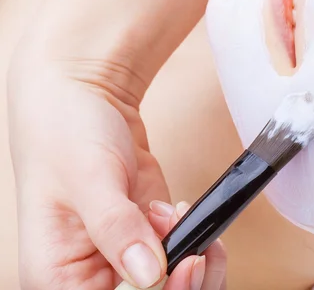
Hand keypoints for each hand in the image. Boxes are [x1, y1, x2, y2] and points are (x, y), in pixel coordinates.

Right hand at [8, 58, 225, 288]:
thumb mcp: (89, 178)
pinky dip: (196, 243)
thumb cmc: (67, 133)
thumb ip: (117, 228)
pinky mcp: (149, 240)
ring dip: (195, 265)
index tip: (182, 268)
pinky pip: (182, 260)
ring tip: (185, 221)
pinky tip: (182, 212)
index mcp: (58, 278)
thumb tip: (150, 275)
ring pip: (174, 289)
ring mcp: (123, 259)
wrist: (87, 100)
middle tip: (197, 251)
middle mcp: (89, 277)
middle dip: (181, 284)